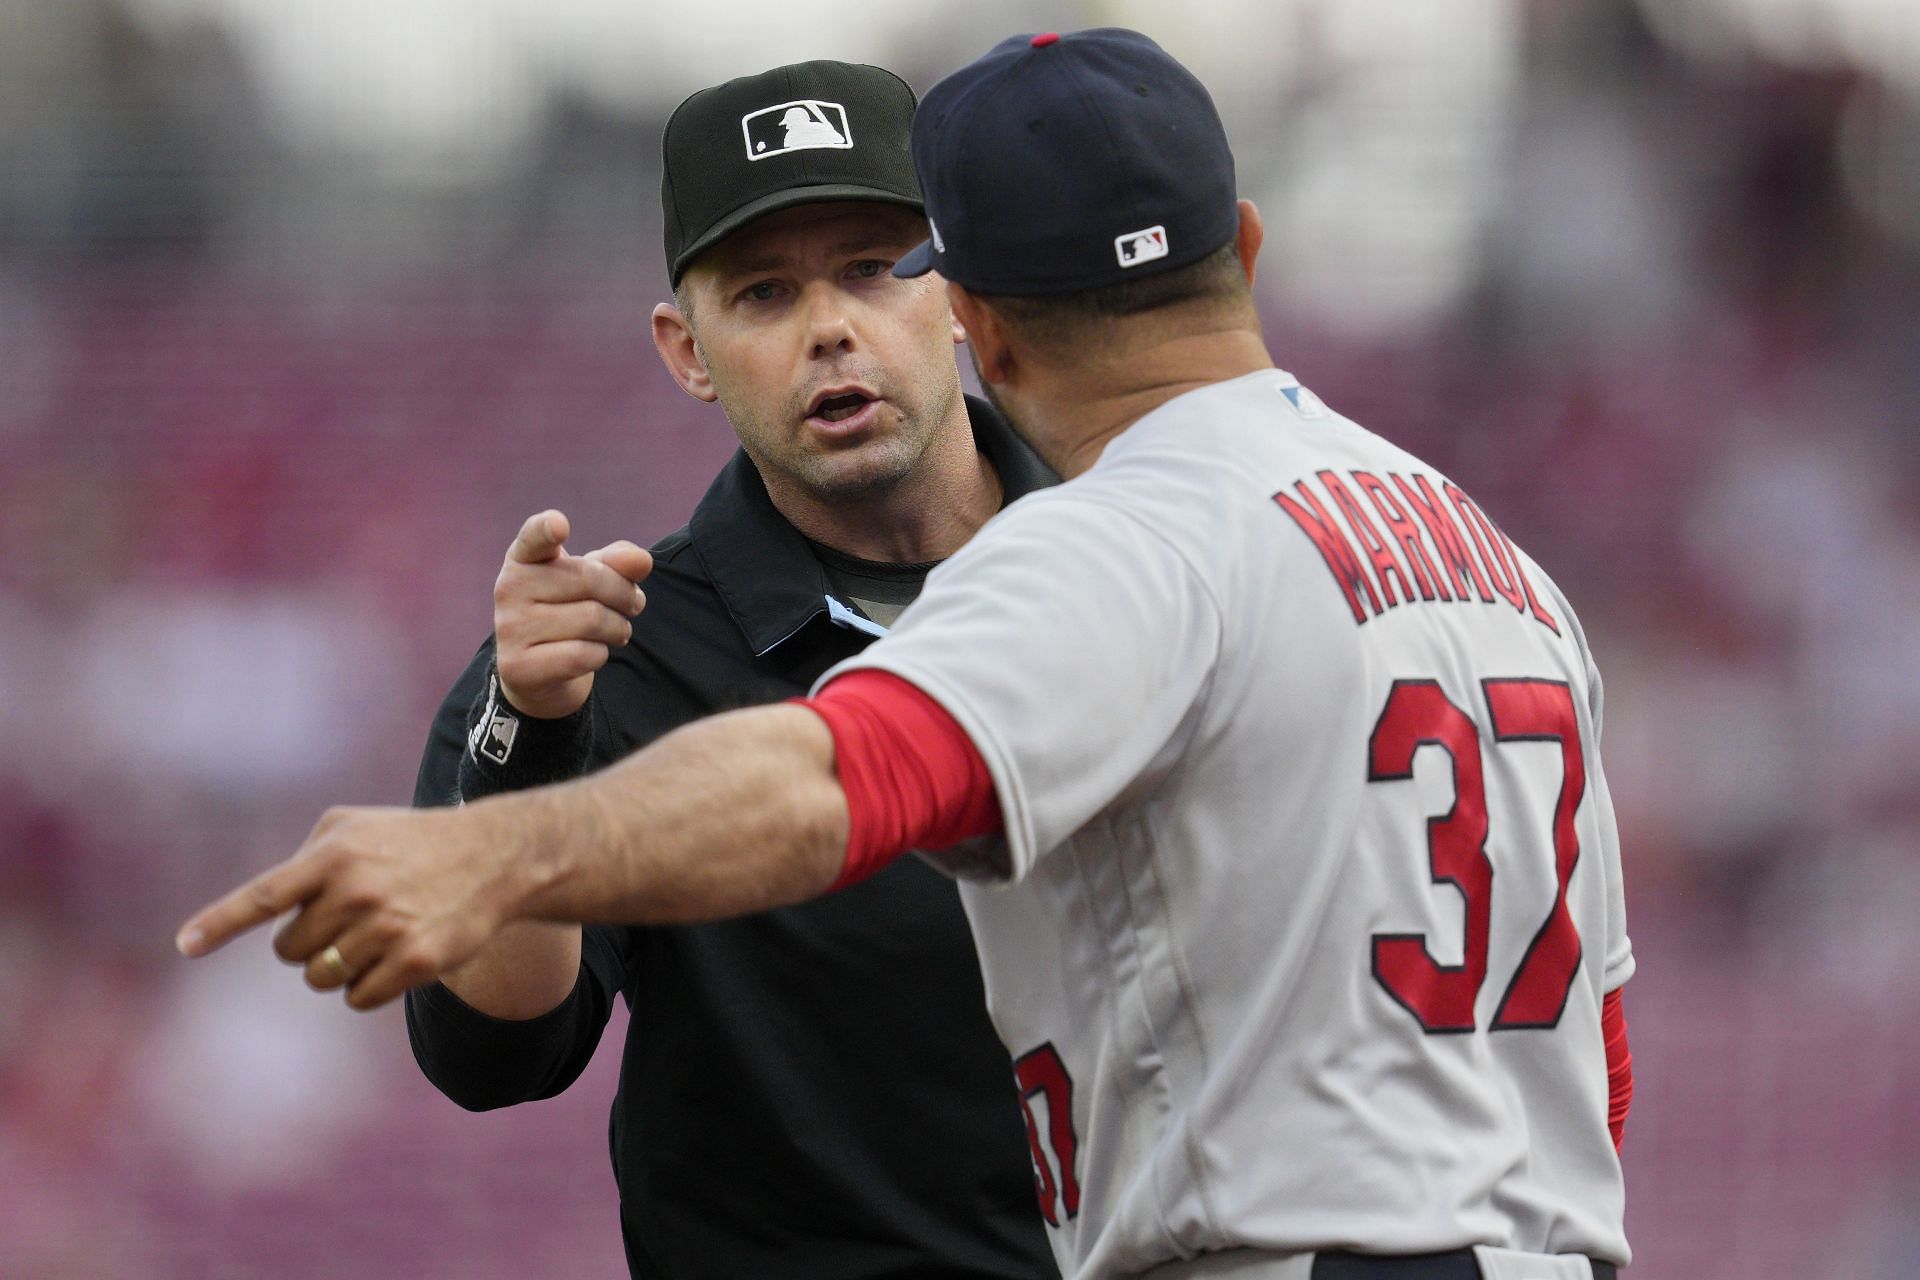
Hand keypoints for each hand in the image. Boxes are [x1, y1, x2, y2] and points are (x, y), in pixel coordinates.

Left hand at [175, 806, 524, 1009]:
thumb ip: (304, 860)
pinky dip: (367, 986)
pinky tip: (395, 957)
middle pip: (290, 951)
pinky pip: (357, 998)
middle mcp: (356, 891)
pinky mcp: (413, 961)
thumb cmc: (414, 841)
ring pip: (321, 979)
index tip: (185, 946)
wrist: (496, 856)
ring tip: (374, 936)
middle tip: (346, 921)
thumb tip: (263, 911)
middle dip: (309, 944)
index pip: (264, 896)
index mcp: (334, 854)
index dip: (220, 923)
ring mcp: (385, 928)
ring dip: (337, 967)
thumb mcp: (356, 826)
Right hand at [495, 510, 651, 719]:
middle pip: (590, 580)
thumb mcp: (594, 581)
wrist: (540, 673)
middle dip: (624, 595)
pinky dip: (601, 655)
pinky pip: (583, 655)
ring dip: (618, 628)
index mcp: (524, 558)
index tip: (559, 525)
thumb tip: (642, 561)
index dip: (546, 529)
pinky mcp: (518, 666)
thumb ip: (618, 563)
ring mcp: (509, 628)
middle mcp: (509, 587)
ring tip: (615, 631)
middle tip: (633, 606)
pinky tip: (592, 653)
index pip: (534, 538)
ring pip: (592, 619)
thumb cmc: (569, 612)